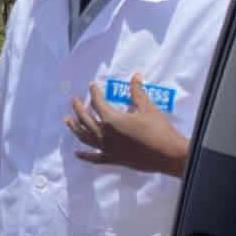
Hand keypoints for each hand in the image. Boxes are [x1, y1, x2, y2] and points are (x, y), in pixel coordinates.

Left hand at [65, 74, 189, 177]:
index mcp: (111, 120)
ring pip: (85, 137)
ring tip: (67, 121)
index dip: (94, 92)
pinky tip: (77, 154)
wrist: (168, 155)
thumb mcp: (148, 108)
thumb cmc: (159, 130)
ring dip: (75, 128)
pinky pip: (94, 158)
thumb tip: (135, 76)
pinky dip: (85, 156)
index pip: (98, 103)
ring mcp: (106, 148)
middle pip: (85, 119)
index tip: (92, 85)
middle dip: (78, 108)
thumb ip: (137, 92)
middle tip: (74, 100)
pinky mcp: (112, 159)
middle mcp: (104, 134)